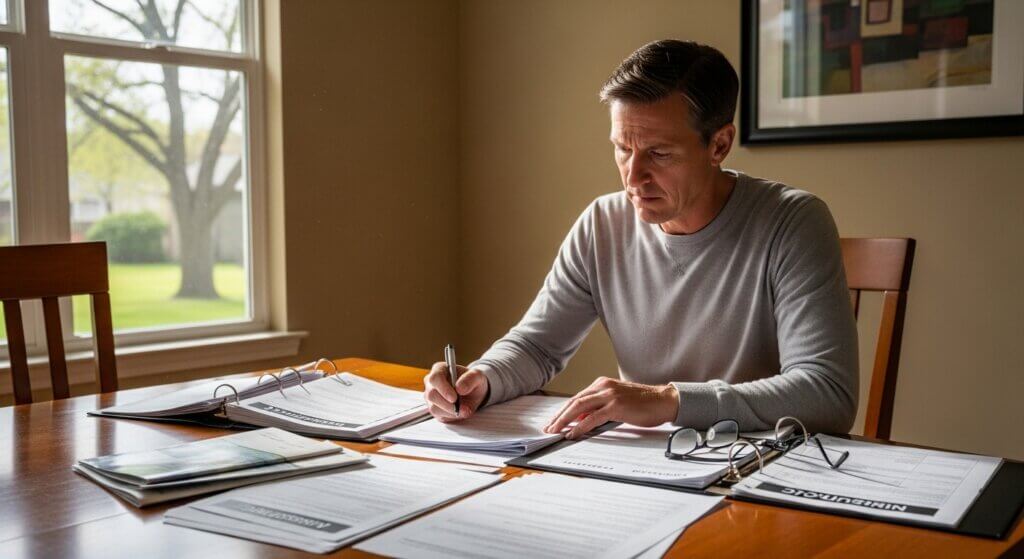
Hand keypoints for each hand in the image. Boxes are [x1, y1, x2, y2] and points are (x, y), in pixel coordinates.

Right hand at [423, 362, 489, 422]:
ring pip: (434, 407)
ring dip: (451, 412)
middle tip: (462, 407)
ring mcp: (430, 396)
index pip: (435, 378)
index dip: (443, 389)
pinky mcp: (434, 408)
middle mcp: (431, 383)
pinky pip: (438, 415)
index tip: (454, 398)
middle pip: (432, 395)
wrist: (473, 392)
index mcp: (439, 369)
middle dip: (448, 404)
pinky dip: (451, 416)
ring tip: (464, 409)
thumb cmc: (472, 381)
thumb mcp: (477, 376)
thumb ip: (470, 379)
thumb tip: (460, 388)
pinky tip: (459, 411)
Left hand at [543, 377, 678, 438]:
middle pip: (574, 401)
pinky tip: (573, 433)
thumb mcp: (617, 402)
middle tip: (548, 427)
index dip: (563, 410)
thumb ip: (599, 408)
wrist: (664, 400)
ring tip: (555, 430)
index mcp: (602, 384)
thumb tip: (580, 419)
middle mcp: (603, 386)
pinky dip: (580, 426)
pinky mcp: (616, 406)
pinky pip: (593, 417)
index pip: (577, 398)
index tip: (554, 421)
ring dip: (564, 420)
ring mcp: (609, 395)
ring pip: (579, 407)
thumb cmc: (643, 403)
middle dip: (559, 415)